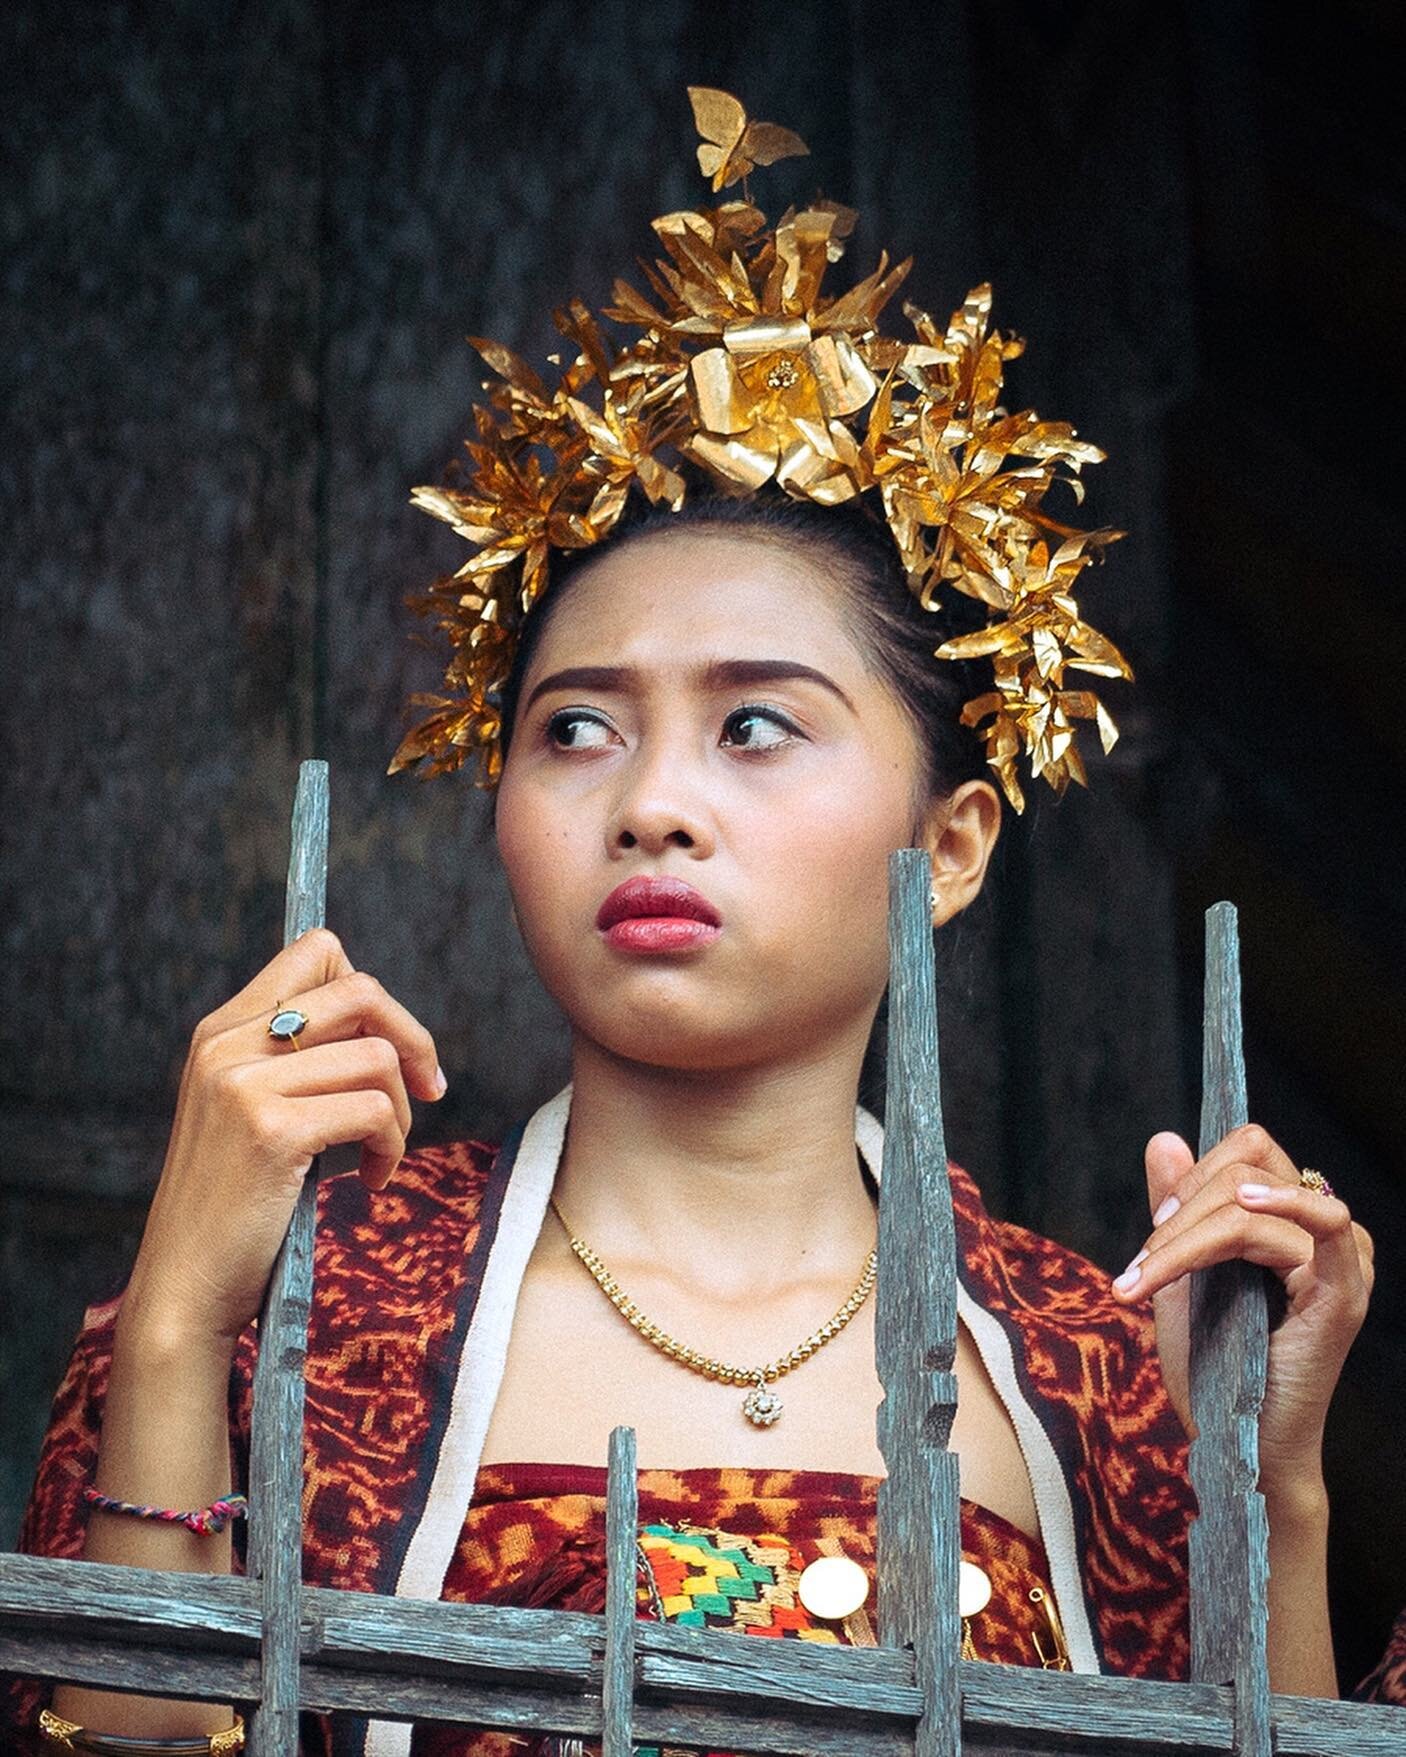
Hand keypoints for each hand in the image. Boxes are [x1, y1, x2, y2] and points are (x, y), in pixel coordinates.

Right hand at [123, 928, 445, 1346]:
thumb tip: (384, 1027)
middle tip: (430, 1090)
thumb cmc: (235, 1205)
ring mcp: (244, 1084)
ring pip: (378, 1057)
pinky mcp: (272, 1129)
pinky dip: (391, 1148)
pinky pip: (376, 1110)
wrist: (184, 1287)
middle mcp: (227, 1043)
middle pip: (361, 990)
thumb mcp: (249, 1111)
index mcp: (221, 1030)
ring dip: (402, 1114)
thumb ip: (293, 1059)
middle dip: (414, 1040)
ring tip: (383, 1154)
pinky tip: (372, 1179)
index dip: (371, 994)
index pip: (315, 951)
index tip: (391, 1045)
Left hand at [1113, 1124, 1373, 1493]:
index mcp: (1291, 1220)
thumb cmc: (1211, 1365)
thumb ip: (1177, 1206)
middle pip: (1246, 1160)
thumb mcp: (1181, 1272)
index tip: (1153, 1231)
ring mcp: (1342, 1258)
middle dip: (1180, 1205)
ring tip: (1152, 1273)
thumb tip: (1163, 1137)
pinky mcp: (1344, 1290)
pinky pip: (1323, 1222)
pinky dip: (1274, 1208)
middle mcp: (1324, 1231)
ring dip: (1188, 1231)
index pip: (1247, 1148)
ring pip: (1253, 1196)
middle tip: (1146, 1262)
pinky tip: (1236, 1215)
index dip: (1192, 1175)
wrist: (1234, 1442)